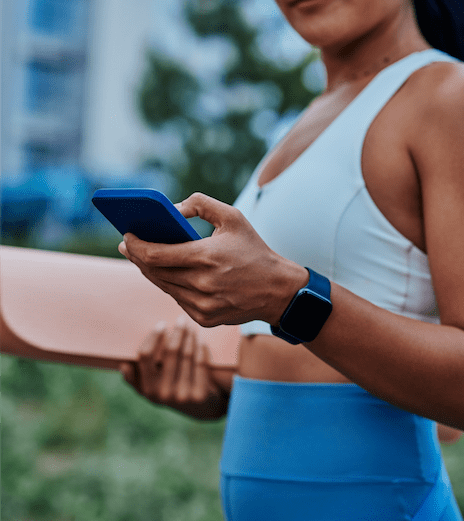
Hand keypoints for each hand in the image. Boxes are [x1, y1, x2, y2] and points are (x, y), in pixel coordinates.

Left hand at [118, 192, 307, 327]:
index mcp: (206, 257)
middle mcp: (201, 284)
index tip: (125, 237)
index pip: (154, 254)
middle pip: (153, 271)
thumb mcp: (233, 217)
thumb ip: (201, 204)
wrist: (278, 290)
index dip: (134, 245)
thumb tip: (172, 209)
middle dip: (137, 256)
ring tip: (145, 257)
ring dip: (151, 271)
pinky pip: (177, 299)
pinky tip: (170, 274)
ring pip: (163, 287)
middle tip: (129, 245)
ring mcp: (202, 305)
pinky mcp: (204, 318)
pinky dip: (171, 285)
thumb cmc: (254, 250)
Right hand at [120, 319, 228, 419]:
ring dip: (190, 336)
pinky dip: (201, 348)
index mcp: (147, 389)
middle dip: (177, 331)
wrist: (199, 410)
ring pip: (187, 355)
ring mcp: (182, 394)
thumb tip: (123, 365)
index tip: (161, 324)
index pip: (145, 355)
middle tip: (182, 319)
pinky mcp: (200, 394)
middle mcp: (162, 393)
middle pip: (170, 352)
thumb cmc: (170, 392)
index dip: (153, 337)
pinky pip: (201, 363)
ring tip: (192, 326)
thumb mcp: (148, 390)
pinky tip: (201, 339)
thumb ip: (134, 379)